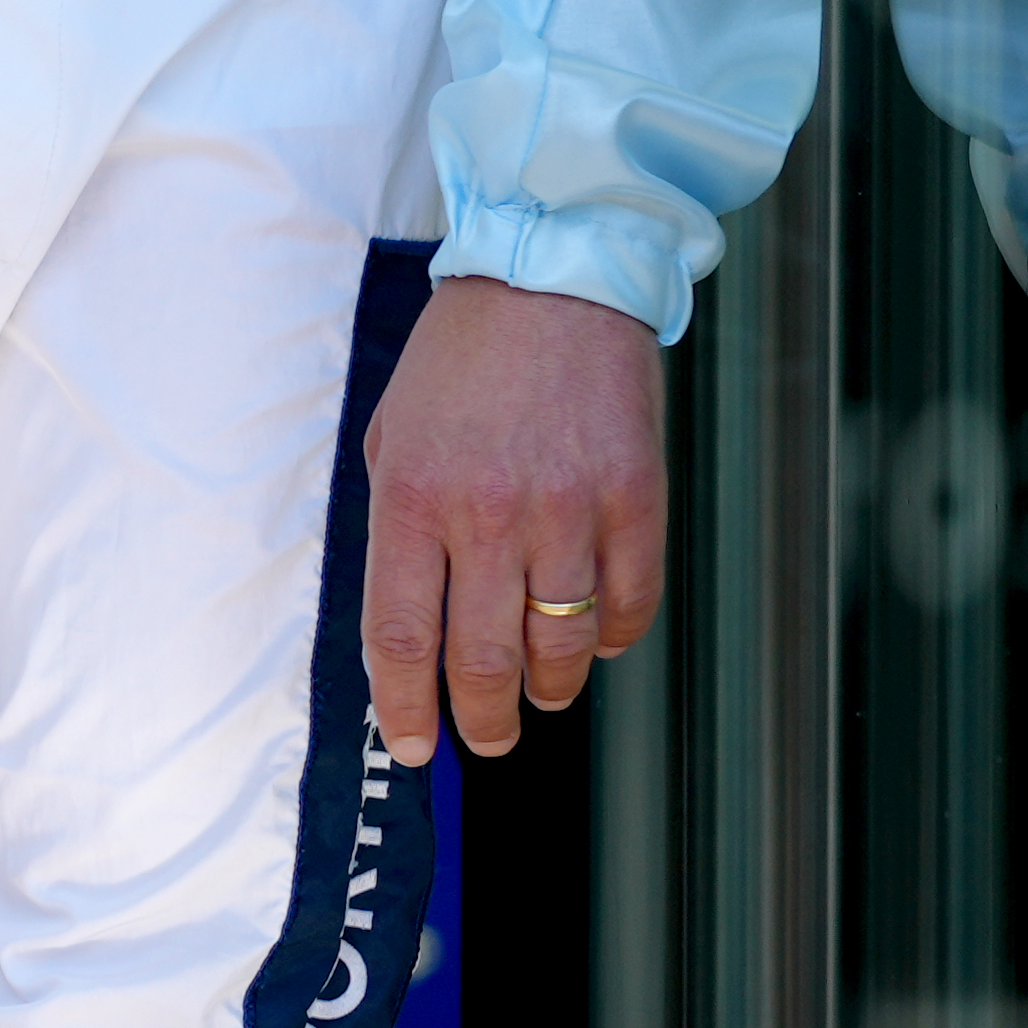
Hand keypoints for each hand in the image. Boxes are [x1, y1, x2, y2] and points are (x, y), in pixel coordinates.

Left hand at [358, 277, 663, 758]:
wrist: (550, 281)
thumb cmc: (461, 362)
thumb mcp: (392, 436)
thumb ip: (397, 528)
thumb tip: (405, 627)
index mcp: (413, 496)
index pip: (401, 635)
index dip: (405, 707)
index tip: (412, 745)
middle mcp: (488, 512)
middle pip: (482, 659)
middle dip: (480, 721)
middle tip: (482, 740)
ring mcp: (568, 508)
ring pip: (560, 646)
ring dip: (546, 689)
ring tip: (536, 696)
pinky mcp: (635, 499)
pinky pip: (627, 603)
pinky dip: (609, 638)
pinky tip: (590, 640)